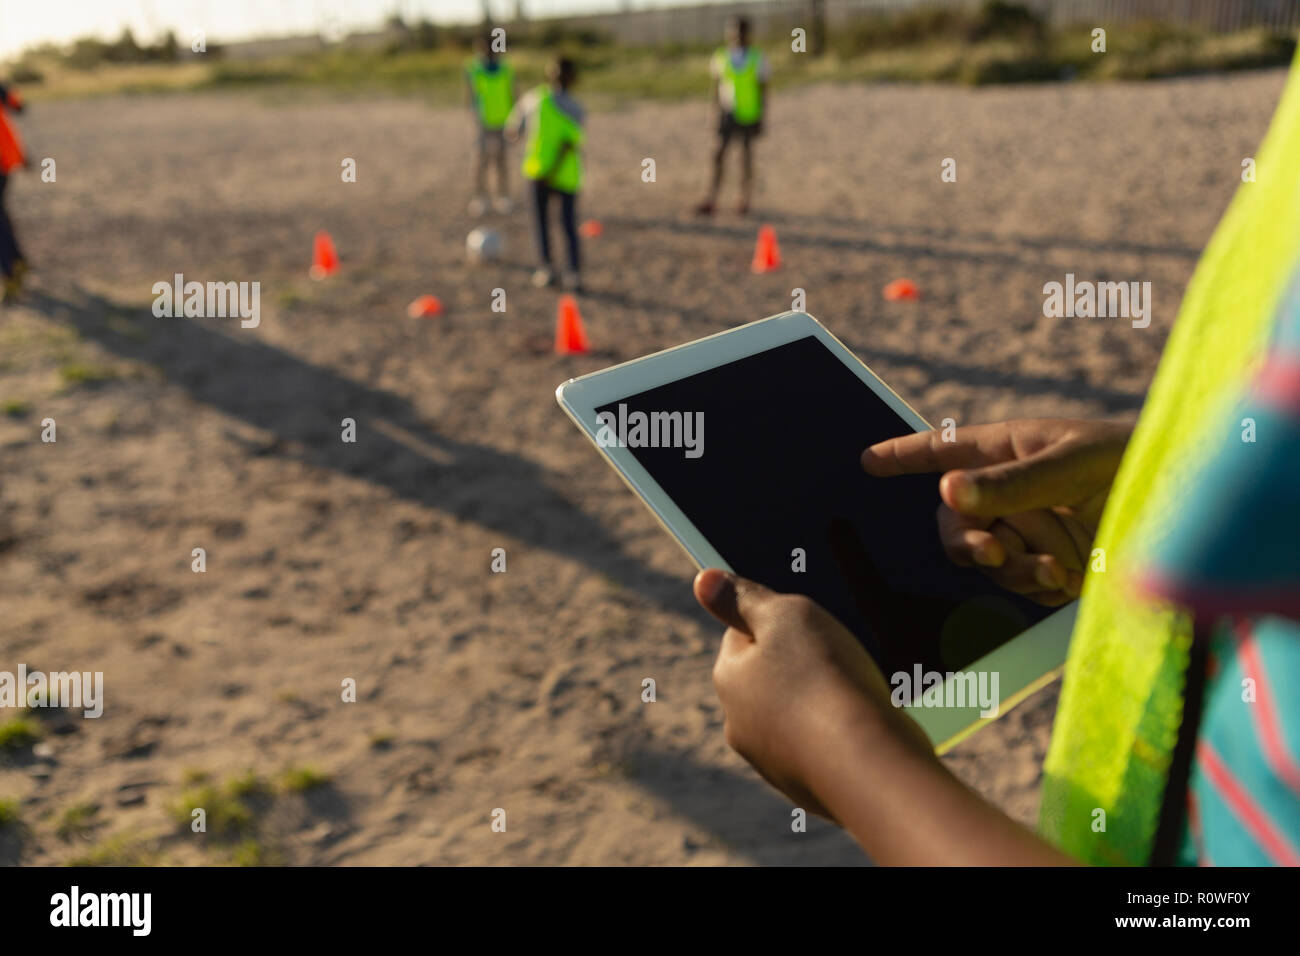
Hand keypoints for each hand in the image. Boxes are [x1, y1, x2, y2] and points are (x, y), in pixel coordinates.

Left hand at [693, 569, 929, 819]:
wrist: (867, 764)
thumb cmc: (825, 679)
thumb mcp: (785, 616)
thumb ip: (744, 598)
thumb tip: (703, 579)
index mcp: (729, 679)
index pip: (742, 635)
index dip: (779, 623)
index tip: (811, 626)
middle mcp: (740, 724)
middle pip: (770, 679)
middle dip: (801, 667)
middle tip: (840, 658)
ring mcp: (772, 761)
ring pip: (796, 717)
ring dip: (822, 704)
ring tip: (857, 694)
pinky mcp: (807, 788)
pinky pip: (821, 751)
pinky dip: (839, 738)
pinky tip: (864, 729)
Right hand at [861, 418, 1131, 605]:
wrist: (1188, 512)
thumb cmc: (1134, 462)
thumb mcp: (1071, 463)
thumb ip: (1009, 482)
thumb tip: (946, 492)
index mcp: (1008, 450)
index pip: (944, 450)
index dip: (903, 455)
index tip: (866, 460)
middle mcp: (1009, 493)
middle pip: (953, 522)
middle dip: (966, 539)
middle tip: (993, 550)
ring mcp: (1027, 531)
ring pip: (982, 558)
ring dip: (1009, 566)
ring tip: (1054, 565)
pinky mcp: (1047, 567)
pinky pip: (1015, 584)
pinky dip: (1034, 584)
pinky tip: (1066, 576)